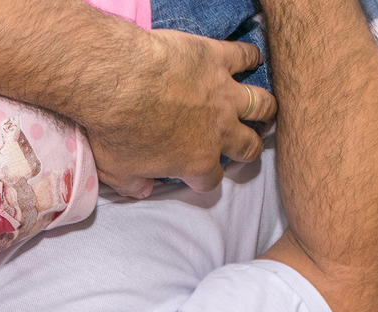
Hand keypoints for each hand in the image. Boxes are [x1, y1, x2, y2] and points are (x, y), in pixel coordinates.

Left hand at [87, 30, 276, 196]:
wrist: (117, 82)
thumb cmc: (114, 131)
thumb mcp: (116, 172)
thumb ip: (134, 185)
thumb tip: (144, 191)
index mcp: (196, 160)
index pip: (210, 180)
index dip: (205, 181)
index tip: (201, 178)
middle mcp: (218, 129)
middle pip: (248, 146)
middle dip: (249, 149)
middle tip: (247, 146)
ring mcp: (222, 93)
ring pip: (261, 104)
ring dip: (264, 109)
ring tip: (264, 112)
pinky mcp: (217, 58)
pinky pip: (246, 56)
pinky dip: (251, 57)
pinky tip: (252, 59)